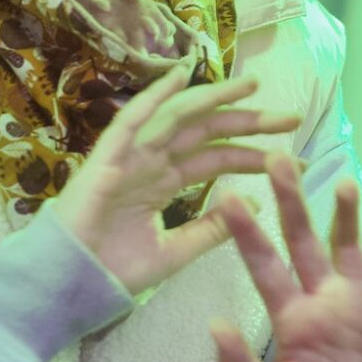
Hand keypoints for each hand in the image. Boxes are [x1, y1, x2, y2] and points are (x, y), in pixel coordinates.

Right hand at [48, 65, 302, 296]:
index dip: (253, 155)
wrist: (67, 286)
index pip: (217, 159)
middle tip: (292, 117)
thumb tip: (253, 202)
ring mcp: (130, 155)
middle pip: (207, 132)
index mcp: (164, 183)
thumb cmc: (111, 271)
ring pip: (179, 117)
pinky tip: (181, 75)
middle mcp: (151, 162)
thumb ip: (210, 229)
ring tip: (253, 85)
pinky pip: (133, 119)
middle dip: (248, 121)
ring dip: (215, 98)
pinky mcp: (108, 156)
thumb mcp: (174, 253)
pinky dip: (155, 95)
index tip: (294, 157)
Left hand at [209, 153, 361, 361]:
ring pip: (352, 247)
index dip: (247, 233)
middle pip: (303, 241)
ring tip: (342, 183)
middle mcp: (324, 299)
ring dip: (347, 216)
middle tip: (277, 159)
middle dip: (291, 202)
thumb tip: (213, 326)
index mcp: (292, 318)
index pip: (264, 267)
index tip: (226, 198)